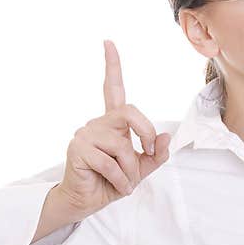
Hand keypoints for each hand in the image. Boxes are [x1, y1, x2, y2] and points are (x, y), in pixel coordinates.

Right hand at [57, 40, 170, 217]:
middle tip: (149, 152)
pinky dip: (120, 178)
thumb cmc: (112, 182)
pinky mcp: (77, 149)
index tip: (108, 42)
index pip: (112, 88)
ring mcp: (85, 134)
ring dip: (131, 169)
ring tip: (125, 182)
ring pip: (122, 145)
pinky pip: (109, 161)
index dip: (112, 65)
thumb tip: (166, 136)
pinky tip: (116, 186)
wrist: (87, 202)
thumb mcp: (141, 169)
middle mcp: (97, 123)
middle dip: (146, 132)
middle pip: (129, 112)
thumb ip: (156, 154)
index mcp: (112, 123)